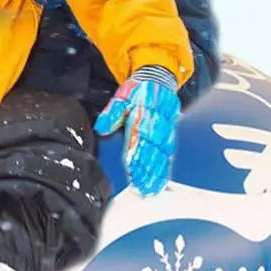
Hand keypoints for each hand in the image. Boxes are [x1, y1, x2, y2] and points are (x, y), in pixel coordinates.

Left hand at [94, 66, 180, 195]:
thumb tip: (101, 128)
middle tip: (140, 187)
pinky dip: (164, 170)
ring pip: (163, 155)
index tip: (131, 170)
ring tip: (149, 190)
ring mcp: (166, 131)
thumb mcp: (121, 97)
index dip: (136, 154)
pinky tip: (159, 184)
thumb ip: (112, 113)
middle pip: (153, 150)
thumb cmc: (136, 91)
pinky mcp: (170, 136)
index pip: (140, 137)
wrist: (158, 79)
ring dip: (157, 174)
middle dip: (147, 170)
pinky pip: (169, 155)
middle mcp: (158, 124)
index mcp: (144, 114)